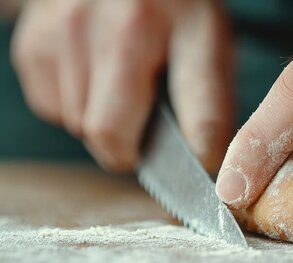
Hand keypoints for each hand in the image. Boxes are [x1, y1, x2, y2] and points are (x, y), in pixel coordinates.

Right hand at [12, 0, 233, 171]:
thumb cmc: (170, 12)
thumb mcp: (208, 41)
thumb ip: (209, 100)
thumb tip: (202, 162)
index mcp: (188, 29)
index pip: (201, 111)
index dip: (201, 151)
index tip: (200, 169)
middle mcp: (124, 27)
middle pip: (110, 134)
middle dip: (127, 149)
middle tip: (142, 135)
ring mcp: (71, 32)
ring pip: (79, 126)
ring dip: (101, 122)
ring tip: (119, 85)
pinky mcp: (36, 44)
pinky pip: (53, 110)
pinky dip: (74, 105)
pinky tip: (92, 74)